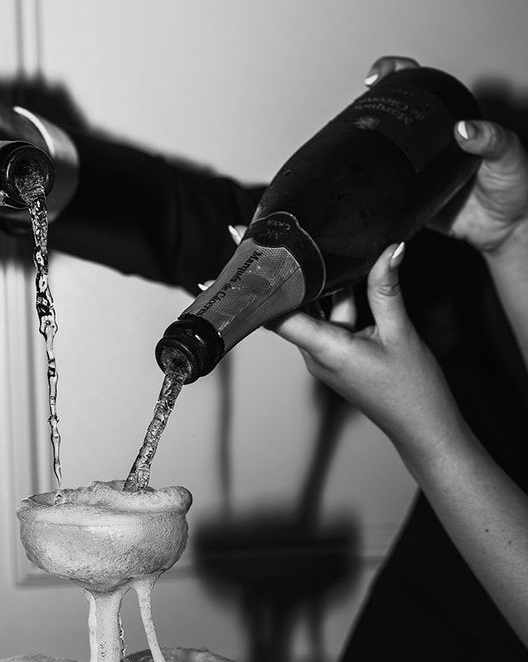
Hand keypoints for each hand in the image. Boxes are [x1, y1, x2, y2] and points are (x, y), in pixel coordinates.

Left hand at [276, 243, 462, 466]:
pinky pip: (328, 319)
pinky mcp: (337, 354)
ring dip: (313, 281)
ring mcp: (325, 355)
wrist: (422, 427)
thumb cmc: (412, 390)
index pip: (276, 314)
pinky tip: (344, 271)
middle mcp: (316, 353)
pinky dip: (333, 296)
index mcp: (325, 349)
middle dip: (281, 273)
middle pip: (288, 306)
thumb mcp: (400, 332)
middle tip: (268, 234)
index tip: (241, 257)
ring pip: (311, 309)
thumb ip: (386, 289)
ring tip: (309, 242)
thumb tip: (389, 248)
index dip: (256, 284)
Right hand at [366, 55, 527, 257]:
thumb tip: (464, 130)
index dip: (397, 73)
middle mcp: (429, 141)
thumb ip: (492, 139)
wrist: (506, 229)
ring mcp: (415, 168)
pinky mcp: (408, 197)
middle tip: (363, 100)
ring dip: (364, 140)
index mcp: (450, 120)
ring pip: (382, 148)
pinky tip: (360, 177)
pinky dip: (371, 183)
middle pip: (392, 111)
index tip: (383, 74)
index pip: (420, 86)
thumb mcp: (508, 154)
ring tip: (353, 134)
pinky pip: (384, 188)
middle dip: (370, 100)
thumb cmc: (514, 186)